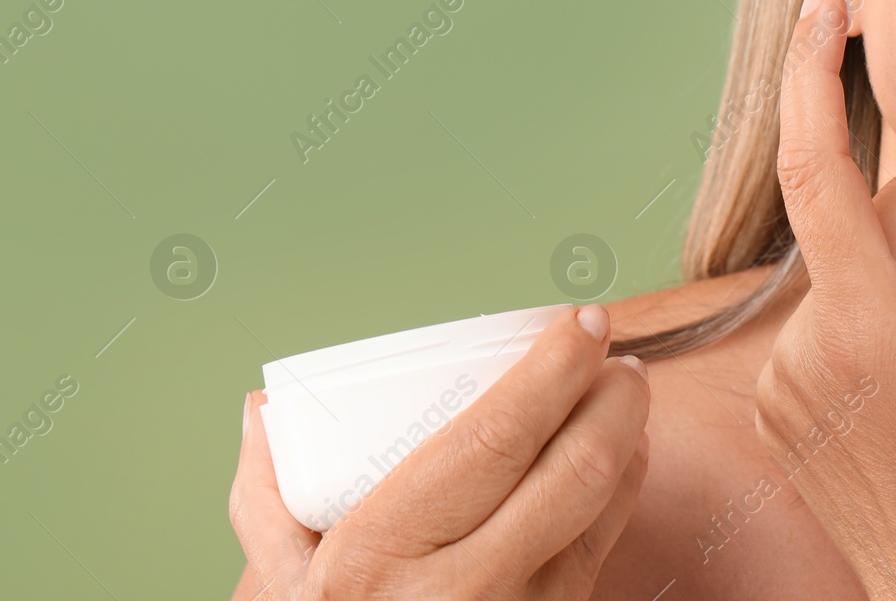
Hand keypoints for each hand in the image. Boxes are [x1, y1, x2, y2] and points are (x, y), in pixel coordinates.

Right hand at [228, 304, 649, 599]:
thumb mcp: (280, 579)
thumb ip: (267, 495)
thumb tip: (267, 410)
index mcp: (381, 555)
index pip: (495, 439)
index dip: (553, 370)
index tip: (582, 321)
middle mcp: (462, 591)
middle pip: (573, 469)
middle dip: (612, 396)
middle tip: (613, 350)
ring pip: (602, 508)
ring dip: (628, 435)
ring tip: (622, 386)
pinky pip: (604, 548)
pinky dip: (622, 490)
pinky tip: (622, 452)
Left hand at [756, 0, 895, 599]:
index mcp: (862, 341)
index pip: (819, 180)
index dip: (814, 78)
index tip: (825, 3)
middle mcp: (806, 346)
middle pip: (874, 219)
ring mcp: (790, 370)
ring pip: (863, 259)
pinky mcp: (790, 385)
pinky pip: (848, 302)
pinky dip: (895, 315)